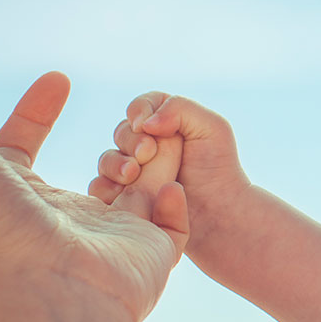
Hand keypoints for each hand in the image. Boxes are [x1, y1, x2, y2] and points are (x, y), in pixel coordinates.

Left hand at [0, 6, 188, 321]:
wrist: (49, 291)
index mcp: (8, 192)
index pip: (19, 144)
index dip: (35, 109)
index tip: (57, 77)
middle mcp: (57, 215)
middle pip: (90, 161)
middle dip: (117, 134)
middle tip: (134, 113)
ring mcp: (108, 235)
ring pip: (142, 182)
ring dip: (151, 155)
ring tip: (155, 139)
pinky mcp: (152, 253)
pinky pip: (177, 220)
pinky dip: (177, 197)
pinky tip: (167, 186)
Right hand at [89, 91, 248, 251]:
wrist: (220, 214)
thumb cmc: (219, 169)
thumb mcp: (212, 128)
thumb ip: (179, 108)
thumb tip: (143, 123)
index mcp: (167, 124)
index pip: (141, 106)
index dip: (139, 111)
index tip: (147, 127)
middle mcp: (147, 146)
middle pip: (122, 132)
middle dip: (130, 141)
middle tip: (147, 154)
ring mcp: (134, 173)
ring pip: (108, 160)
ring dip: (116, 164)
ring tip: (133, 174)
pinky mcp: (125, 198)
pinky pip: (100, 189)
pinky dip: (107, 188)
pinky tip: (123, 192)